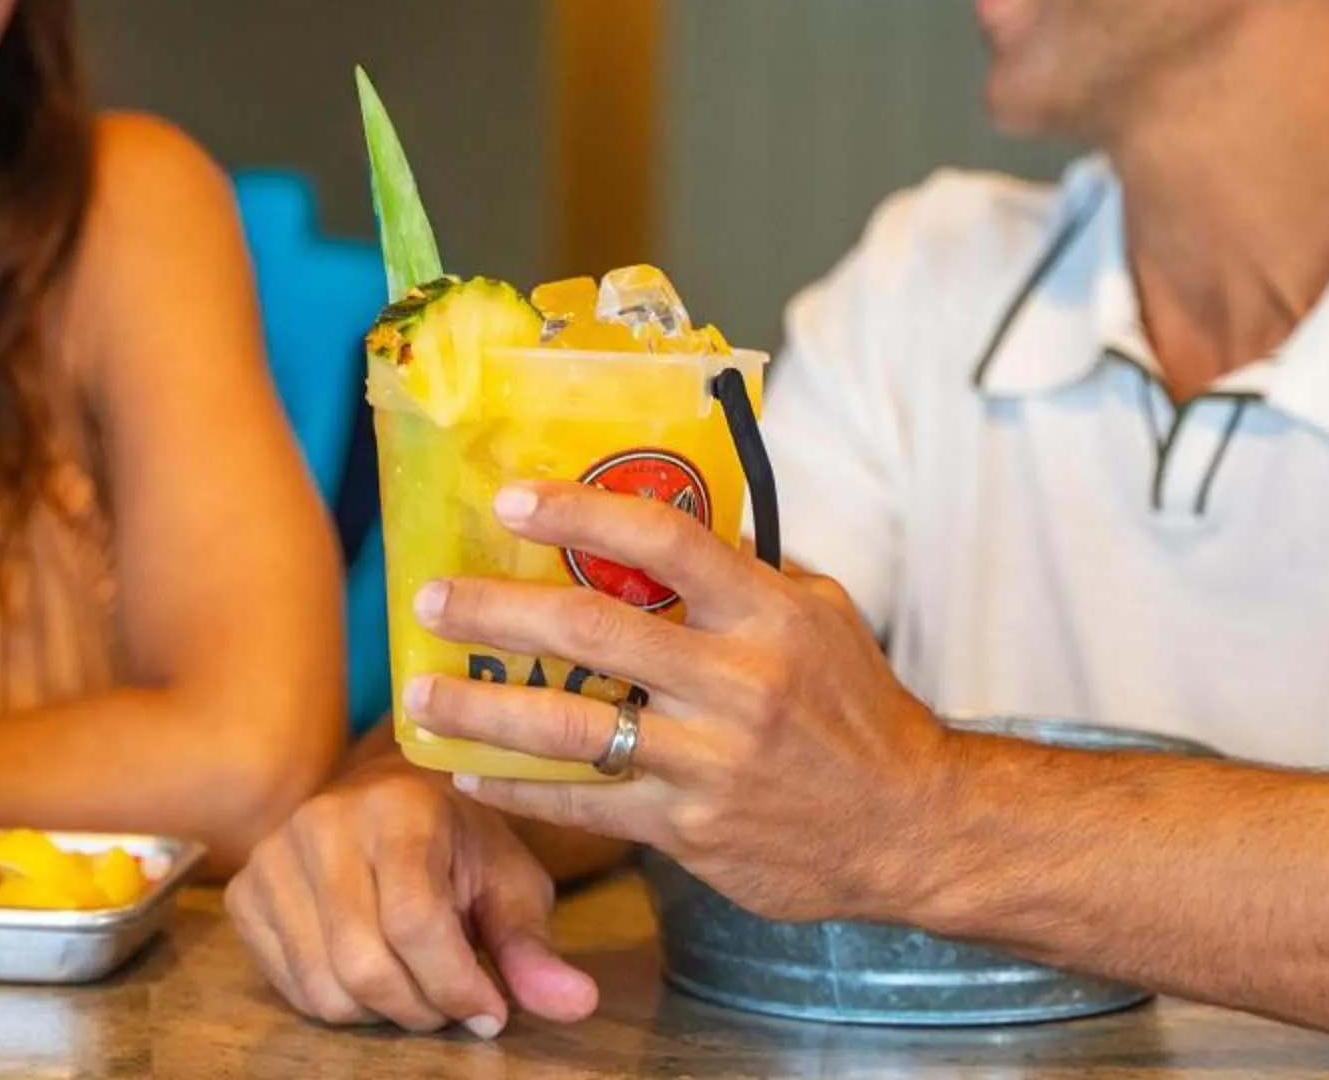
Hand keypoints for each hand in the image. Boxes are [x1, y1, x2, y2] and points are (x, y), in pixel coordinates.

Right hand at [227, 751, 598, 1035]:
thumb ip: (533, 947)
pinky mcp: (245, 893)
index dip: (458, 986)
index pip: (416, 923)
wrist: (387, 795)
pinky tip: (370, 970)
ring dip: (382, 1011)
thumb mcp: (509, 881)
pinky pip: (290, 987)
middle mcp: (322, 823)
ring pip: (325, 987)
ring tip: (415, 984)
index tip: (492, 1010)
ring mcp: (273, 857)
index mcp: (397, 809)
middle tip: (454, 1001)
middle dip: (423, 1007)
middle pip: (366, 965)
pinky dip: (338, 1002)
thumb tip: (576, 1004)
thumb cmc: (458, 842)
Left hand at [407, 480, 949, 922]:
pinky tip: (470, 772)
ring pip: (573, 731)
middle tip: (429, 599)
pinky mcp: (691, 830)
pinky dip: (522, 791)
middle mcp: (736, 683)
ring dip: (483, 711)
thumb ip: (745, 571)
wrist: (910, 825)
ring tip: (418, 695)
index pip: (664, 542)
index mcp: (767, 614)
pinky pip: (588, 805)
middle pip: (593, 633)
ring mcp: (711, 761)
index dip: (580, 511)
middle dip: (497, 613)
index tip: (509, 497)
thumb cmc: (857, 708)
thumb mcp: (820, 616)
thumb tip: (671, 510)